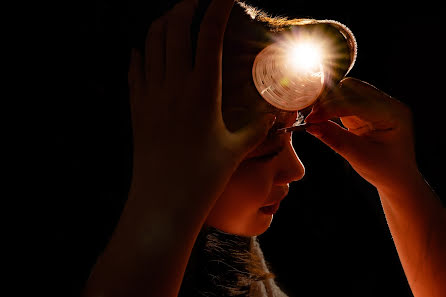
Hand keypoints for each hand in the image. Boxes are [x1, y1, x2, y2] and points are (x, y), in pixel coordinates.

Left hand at [127, 0, 275, 194]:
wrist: (163, 200)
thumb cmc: (203, 177)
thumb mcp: (236, 149)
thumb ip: (257, 127)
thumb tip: (274, 114)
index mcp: (202, 90)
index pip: (209, 34)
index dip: (217, 7)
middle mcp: (173, 85)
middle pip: (173, 28)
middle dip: (185, 6)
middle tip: (197, 1)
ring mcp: (150, 94)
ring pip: (150, 42)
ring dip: (162, 23)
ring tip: (174, 18)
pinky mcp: (136, 107)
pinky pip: (134, 68)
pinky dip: (141, 51)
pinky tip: (145, 50)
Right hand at [304, 77, 418, 189]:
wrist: (398, 178)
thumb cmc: (384, 170)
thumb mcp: (358, 156)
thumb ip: (334, 138)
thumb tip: (310, 125)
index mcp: (393, 113)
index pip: (356, 102)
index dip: (330, 108)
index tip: (310, 119)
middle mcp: (388, 103)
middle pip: (351, 88)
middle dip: (328, 100)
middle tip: (310, 117)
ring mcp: (378, 104)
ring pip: (347, 90)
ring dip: (329, 101)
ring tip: (314, 118)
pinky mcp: (368, 109)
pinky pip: (345, 100)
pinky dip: (332, 107)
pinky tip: (321, 117)